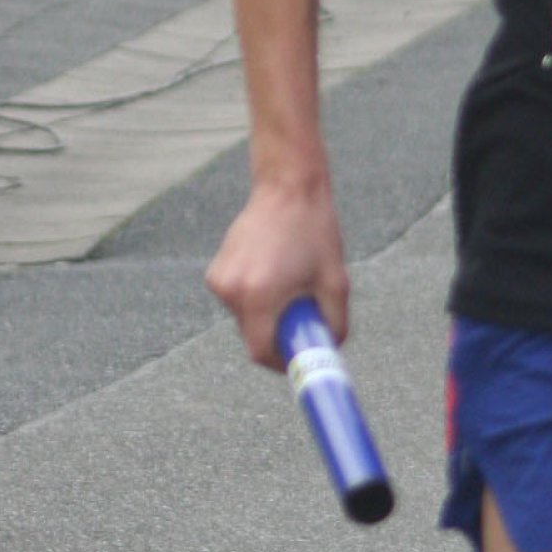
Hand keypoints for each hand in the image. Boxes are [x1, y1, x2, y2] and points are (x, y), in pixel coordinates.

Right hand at [205, 176, 348, 370]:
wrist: (287, 188)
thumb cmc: (315, 232)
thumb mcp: (336, 282)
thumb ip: (334, 324)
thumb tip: (328, 350)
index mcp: (260, 296)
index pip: (261, 352)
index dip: (281, 363)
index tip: (297, 360)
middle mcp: (232, 291)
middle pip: (252, 336)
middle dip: (277, 335)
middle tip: (301, 320)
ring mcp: (220, 280)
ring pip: (244, 318)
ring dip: (266, 314)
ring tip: (289, 285)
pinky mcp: (215, 271)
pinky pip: (237, 300)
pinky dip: (255, 297)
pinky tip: (273, 271)